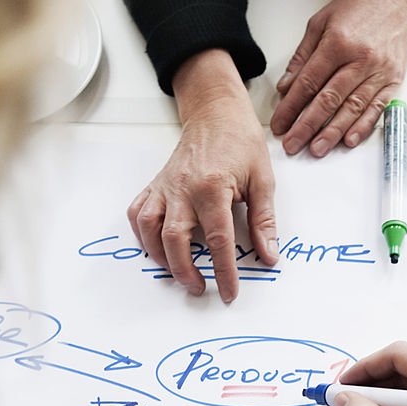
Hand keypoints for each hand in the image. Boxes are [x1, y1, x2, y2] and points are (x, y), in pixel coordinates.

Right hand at [128, 49, 277, 303]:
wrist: (217, 113)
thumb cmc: (241, 143)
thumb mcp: (263, 180)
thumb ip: (264, 221)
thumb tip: (269, 255)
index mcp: (213, 187)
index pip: (218, 240)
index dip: (224, 271)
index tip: (229, 292)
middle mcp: (183, 188)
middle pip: (175, 240)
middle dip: (185, 271)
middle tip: (199, 288)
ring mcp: (165, 186)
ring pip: (149, 228)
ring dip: (159, 257)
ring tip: (176, 273)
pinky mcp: (155, 184)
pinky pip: (137, 212)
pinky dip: (141, 234)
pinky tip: (154, 248)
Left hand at [270, 0, 406, 157]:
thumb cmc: (359, 3)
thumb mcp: (321, 21)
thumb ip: (303, 56)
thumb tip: (287, 87)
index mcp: (338, 43)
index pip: (308, 83)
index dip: (291, 107)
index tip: (279, 124)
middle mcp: (360, 59)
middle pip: (328, 100)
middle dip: (307, 126)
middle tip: (292, 145)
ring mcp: (380, 71)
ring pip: (352, 109)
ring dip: (332, 133)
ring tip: (316, 150)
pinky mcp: (395, 78)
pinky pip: (377, 108)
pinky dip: (363, 127)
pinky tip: (349, 141)